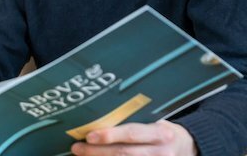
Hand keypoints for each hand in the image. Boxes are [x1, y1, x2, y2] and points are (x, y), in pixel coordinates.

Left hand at [71, 121, 197, 155]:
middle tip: (77, 148)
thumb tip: (99, 115)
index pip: (132, 134)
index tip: (89, 135)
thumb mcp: (155, 121)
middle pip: (124, 153)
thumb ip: (134, 121)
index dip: (110, 135)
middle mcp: (162, 151)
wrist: (190, 147)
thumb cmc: (162, 130)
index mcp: (161, 132)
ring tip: (82, 155)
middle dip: (97, 152)